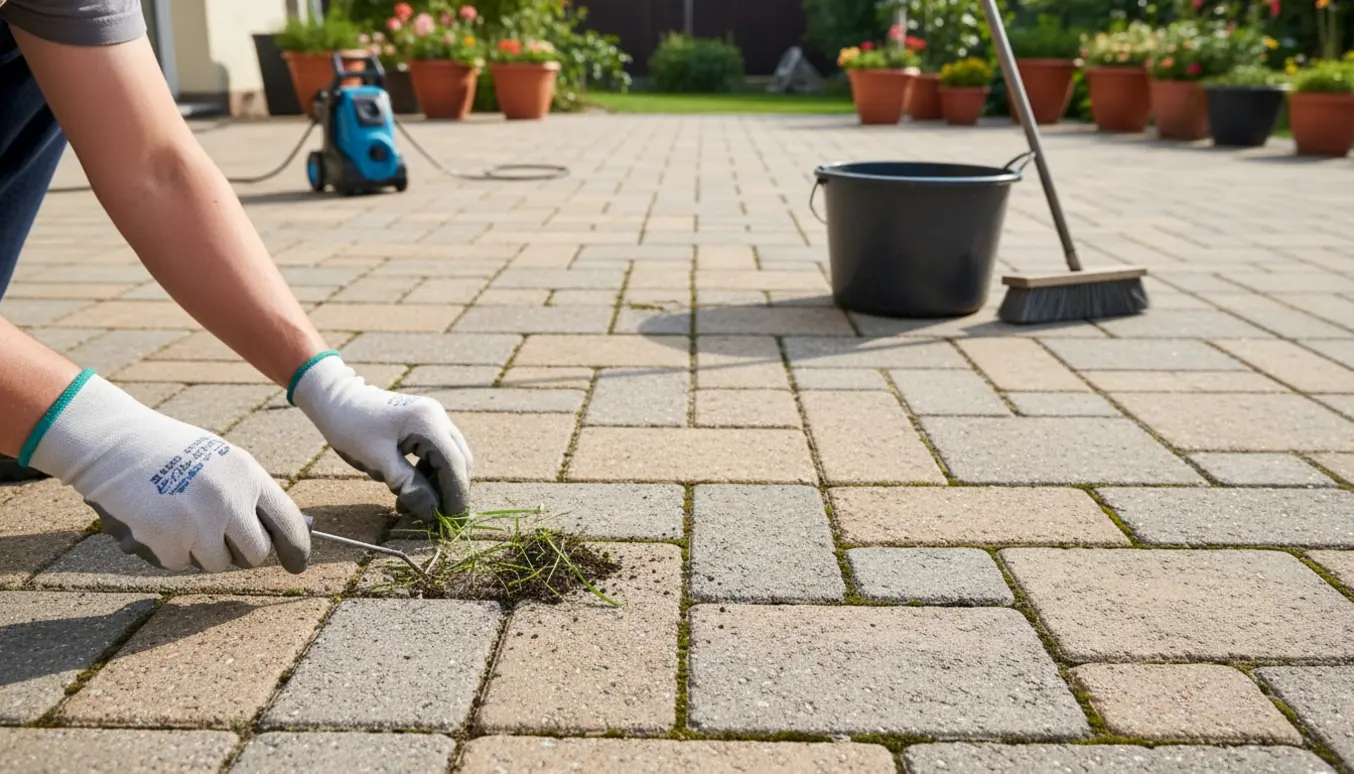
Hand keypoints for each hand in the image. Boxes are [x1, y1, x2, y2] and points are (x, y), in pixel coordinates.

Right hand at [26, 372, 310, 572]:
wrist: (114, 444)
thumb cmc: (170, 453)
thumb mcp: (221, 462)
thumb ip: (247, 494)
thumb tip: (278, 534)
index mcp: (247, 475)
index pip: (288, 521)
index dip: (296, 548)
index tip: (297, 565)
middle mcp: (230, 500)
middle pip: (256, 553)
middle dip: (241, 554)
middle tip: (219, 539)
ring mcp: (200, 523)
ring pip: (217, 563)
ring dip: (201, 552)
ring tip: (179, 519)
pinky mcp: (169, 542)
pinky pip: (181, 564)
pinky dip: (170, 552)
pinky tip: (157, 522)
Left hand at [290, 353, 472, 520]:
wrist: (334, 398)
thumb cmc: (351, 427)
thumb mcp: (378, 460)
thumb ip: (409, 485)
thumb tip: (432, 512)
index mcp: (428, 423)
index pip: (454, 464)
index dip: (456, 496)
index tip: (454, 522)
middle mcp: (437, 417)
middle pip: (459, 461)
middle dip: (450, 491)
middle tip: (436, 519)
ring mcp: (433, 418)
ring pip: (449, 458)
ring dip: (437, 484)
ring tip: (411, 505)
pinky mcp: (425, 423)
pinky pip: (436, 452)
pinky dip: (428, 473)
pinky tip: (408, 488)